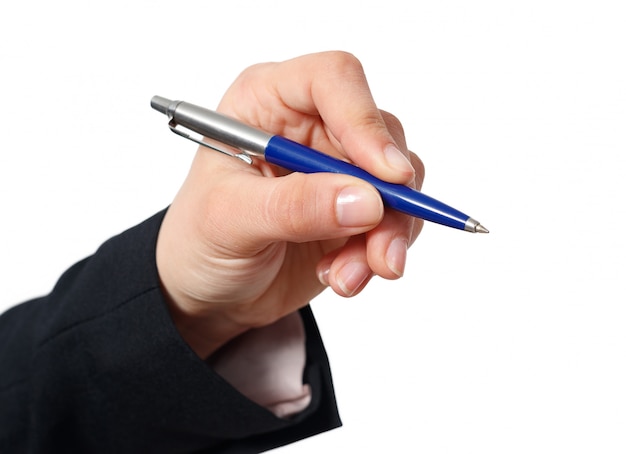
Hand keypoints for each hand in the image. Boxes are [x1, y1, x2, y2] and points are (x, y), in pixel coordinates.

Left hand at [156, 51, 424, 357]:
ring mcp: (337, 170)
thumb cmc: (199, 241)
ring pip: (399, 183)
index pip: (332, 80)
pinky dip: (380, 254)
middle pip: (380, 136)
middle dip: (387, 198)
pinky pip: (396, 221)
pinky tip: (342, 278)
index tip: (386, 176)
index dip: (363, 121)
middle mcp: (310, 128)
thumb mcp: (229, 220)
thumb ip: (294, 207)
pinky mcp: (355, 210)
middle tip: (379, 248)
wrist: (209, 293)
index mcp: (268, 103)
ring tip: (347, 277)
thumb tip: (366, 201)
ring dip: (387, 235)